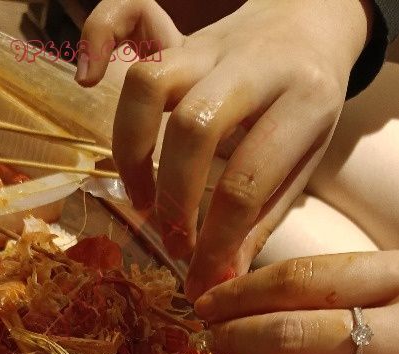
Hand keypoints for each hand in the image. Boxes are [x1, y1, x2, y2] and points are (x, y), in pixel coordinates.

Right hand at [77, 0, 372, 299]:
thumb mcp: (302, 166)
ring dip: (132, 151)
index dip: (217, 242)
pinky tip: (86, 78)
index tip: (205, 280)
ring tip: (141, 200)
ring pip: (151, 82)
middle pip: (194, 129)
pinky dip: (96, 36)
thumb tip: (217, 281)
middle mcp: (254, 64)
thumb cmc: (306, 109)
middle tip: (175, 243)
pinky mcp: (179, 37)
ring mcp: (211, 45)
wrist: (312, 23)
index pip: (247, 181)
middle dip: (174, 201)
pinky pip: (124, 12)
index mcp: (304, 100)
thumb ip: (258, 222)